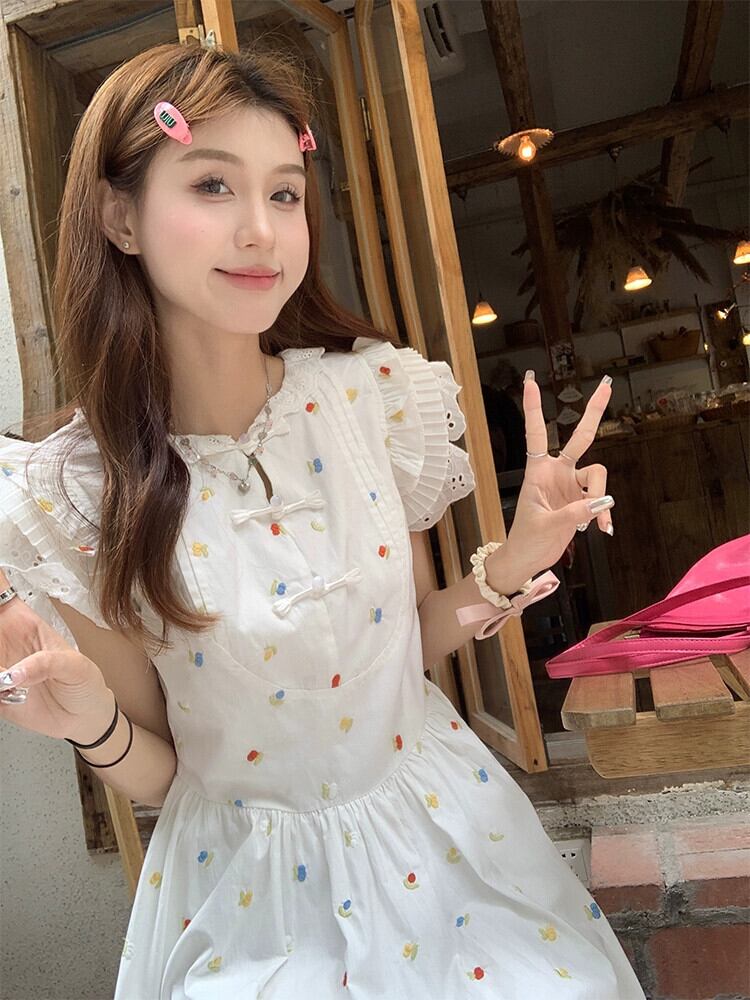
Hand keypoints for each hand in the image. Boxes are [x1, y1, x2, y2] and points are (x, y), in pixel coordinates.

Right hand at [0, 599, 111, 741]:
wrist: (85, 717)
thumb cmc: (85, 683)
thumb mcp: (75, 666)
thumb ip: (46, 664)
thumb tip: (14, 673)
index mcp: (26, 624)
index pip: (1, 593)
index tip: (1, 609)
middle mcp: (6, 643)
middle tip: (4, 663)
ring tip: (7, 681)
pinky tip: (5, 693)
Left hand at [501, 373, 614, 579]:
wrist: (528, 559)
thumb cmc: (526, 540)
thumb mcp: (546, 526)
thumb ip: (574, 512)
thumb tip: (602, 502)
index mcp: (538, 472)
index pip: (537, 434)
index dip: (533, 409)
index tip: (530, 382)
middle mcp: (557, 473)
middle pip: (580, 438)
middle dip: (594, 412)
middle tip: (607, 385)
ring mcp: (572, 486)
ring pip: (598, 476)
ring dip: (602, 499)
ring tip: (597, 524)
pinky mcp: (582, 500)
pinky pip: (602, 500)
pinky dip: (604, 514)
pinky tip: (603, 529)